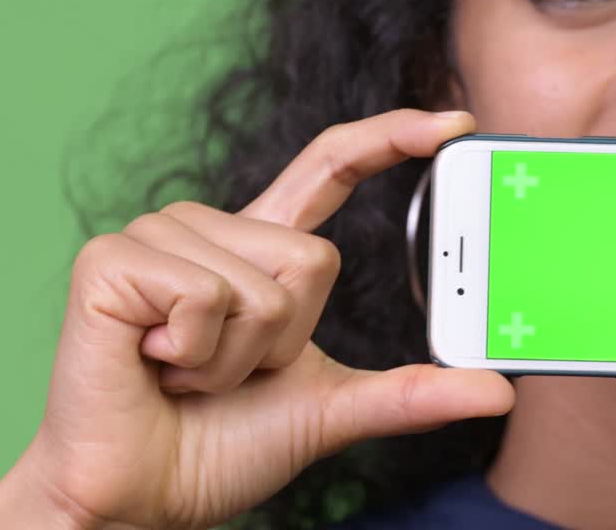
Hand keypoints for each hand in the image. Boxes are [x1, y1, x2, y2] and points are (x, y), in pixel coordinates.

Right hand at [0, 109, 513, 529]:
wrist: (142, 497)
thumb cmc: (222, 445)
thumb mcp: (334, 409)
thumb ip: (412, 392)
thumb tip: (503, 392)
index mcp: (260, 248)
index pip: (332, 167)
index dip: (392, 137)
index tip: (457, 123)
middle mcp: (212, 227)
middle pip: (314, 256)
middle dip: (286, 340)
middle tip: (229, 372)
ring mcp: (157, 236)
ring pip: (266, 285)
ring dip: (237, 358)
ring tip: (185, 371)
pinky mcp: (112, 259)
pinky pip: (204, 297)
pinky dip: (194, 356)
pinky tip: (153, 365)